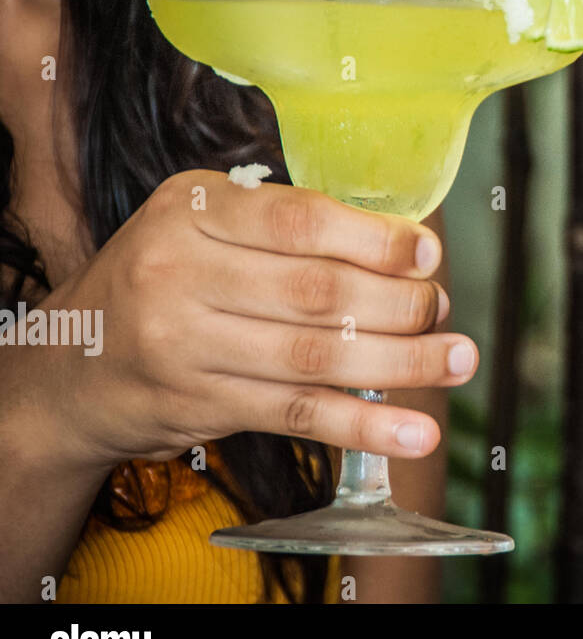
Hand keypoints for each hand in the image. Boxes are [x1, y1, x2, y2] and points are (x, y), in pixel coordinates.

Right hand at [12, 170, 475, 472]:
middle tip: (443, 308)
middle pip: (317, 292)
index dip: (376, 240)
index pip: (300, 220)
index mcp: (190, 209)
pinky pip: (298, 414)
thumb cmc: (160, 280)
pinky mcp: (199, 405)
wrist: (69, 368)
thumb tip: (402, 248)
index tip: (428, 255)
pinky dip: (365, 425)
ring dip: (404, 363)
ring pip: (317, 357)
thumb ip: (282, 226)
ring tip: (458, 359)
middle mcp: (180, 273)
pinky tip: (415, 429)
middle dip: (400, 304)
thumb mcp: (200, 224)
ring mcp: (186, 345)